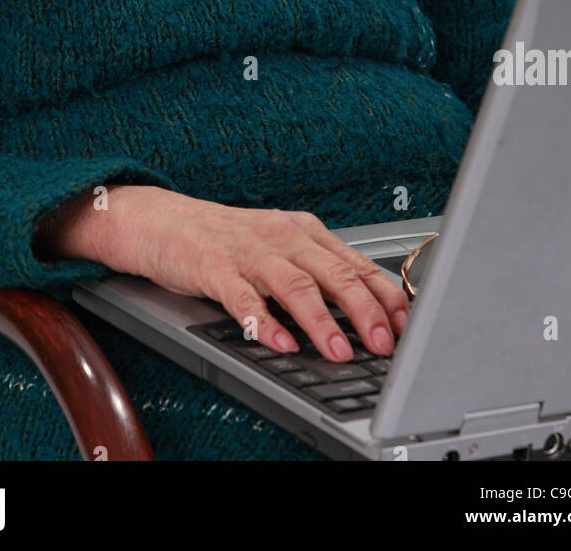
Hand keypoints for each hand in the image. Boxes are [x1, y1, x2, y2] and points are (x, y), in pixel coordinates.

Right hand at [66, 185, 409, 362]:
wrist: (162, 220)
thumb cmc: (224, 240)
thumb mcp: (279, 248)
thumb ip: (317, 272)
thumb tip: (365, 312)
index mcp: (304, 231)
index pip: (356, 262)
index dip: (385, 294)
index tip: (408, 323)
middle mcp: (282, 236)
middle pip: (333, 272)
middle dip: (364, 310)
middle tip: (385, 343)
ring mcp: (248, 250)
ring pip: (294, 284)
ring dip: (320, 321)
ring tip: (339, 351)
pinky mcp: (214, 266)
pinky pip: (242, 295)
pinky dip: (263, 320)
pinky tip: (277, 342)